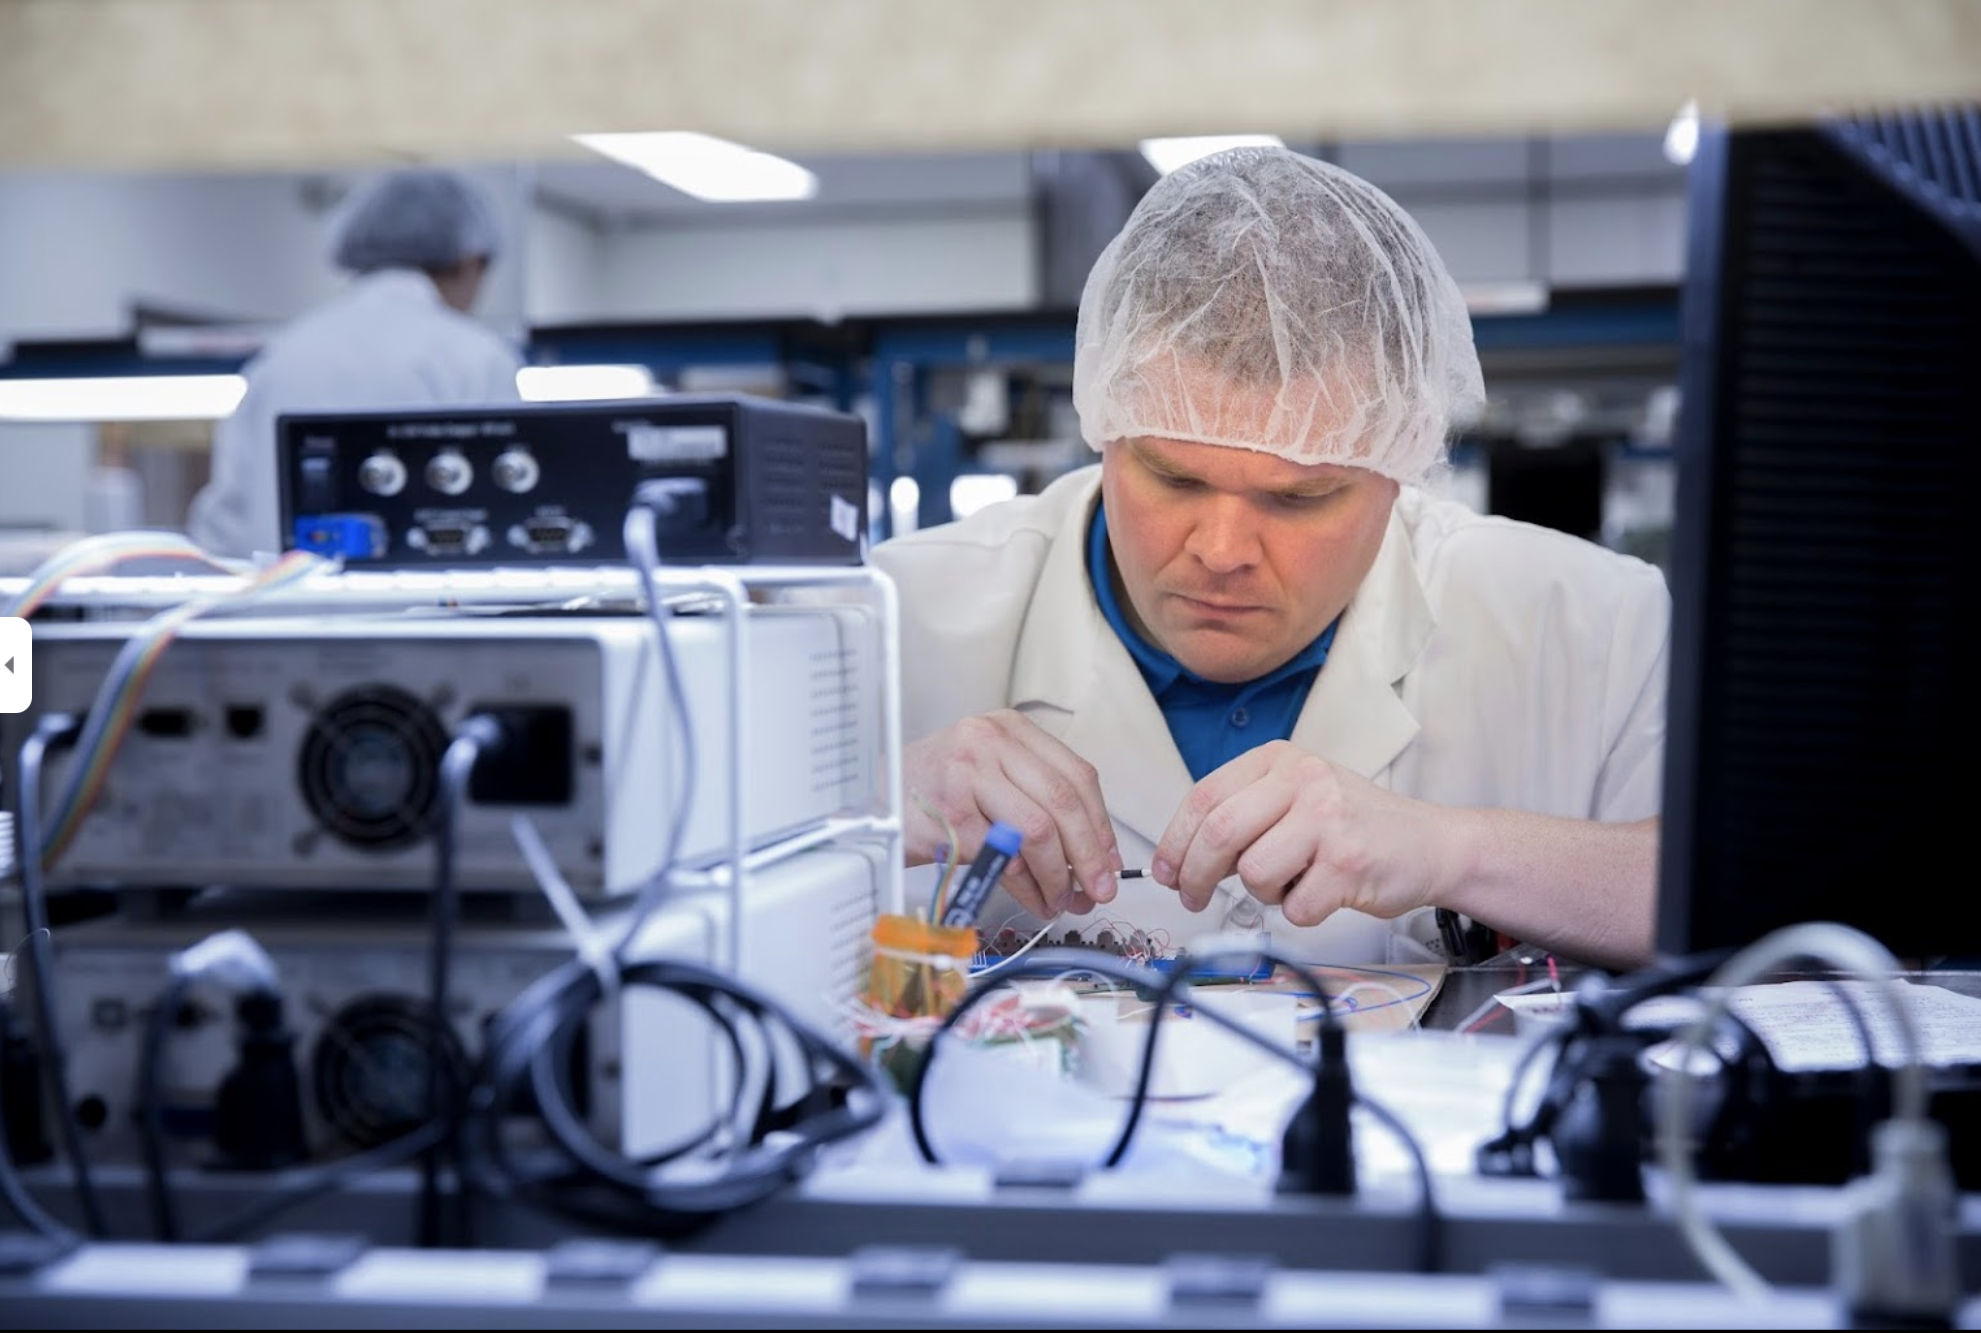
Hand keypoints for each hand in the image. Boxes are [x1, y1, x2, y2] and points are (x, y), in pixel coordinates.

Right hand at [903, 709, 1123, 918]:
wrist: (878, 803)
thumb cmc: (941, 794)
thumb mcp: (994, 778)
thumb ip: (1040, 804)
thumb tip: (1093, 862)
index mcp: (1011, 729)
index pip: (1077, 774)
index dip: (1100, 824)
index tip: (1110, 860)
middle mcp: (990, 741)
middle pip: (1063, 801)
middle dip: (1088, 855)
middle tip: (1099, 891)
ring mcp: (968, 774)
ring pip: (1037, 830)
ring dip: (1057, 876)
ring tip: (1061, 900)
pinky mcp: (950, 813)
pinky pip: (1002, 858)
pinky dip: (1025, 887)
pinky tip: (1031, 899)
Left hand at [1151, 741, 1443, 927]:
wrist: (1430, 843)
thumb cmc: (1354, 826)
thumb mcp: (1295, 798)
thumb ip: (1242, 817)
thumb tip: (1180, 860)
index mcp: (1280, 760)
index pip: (1204, 797)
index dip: (1174, 841)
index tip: (1165, 871)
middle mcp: (1303, 780)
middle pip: (1219, 832)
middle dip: (1195, 874)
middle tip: (1193, 897)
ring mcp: (1328, 819)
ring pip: (1254, 873)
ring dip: (1262, 893)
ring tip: (1290, 883)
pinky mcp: (1349, 862)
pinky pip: (1294, 906)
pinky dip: (1300, 911)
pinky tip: (1323, 893)